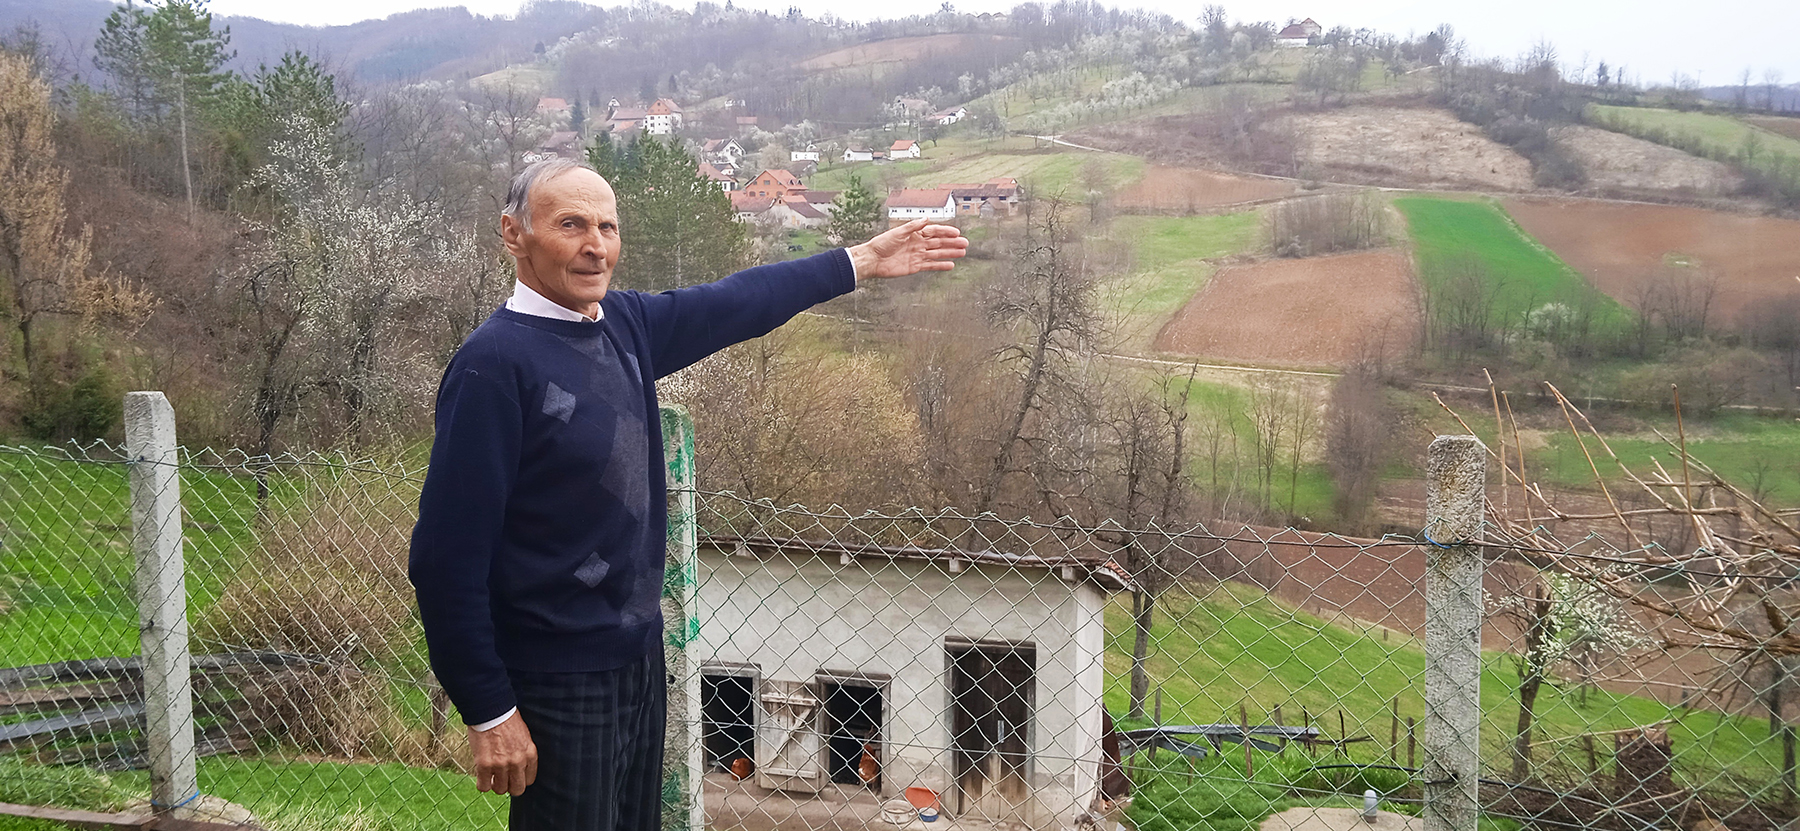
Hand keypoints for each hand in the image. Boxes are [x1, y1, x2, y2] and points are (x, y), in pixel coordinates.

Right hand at [468, 711, 536, 796]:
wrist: (490, 710)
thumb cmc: (506, 720)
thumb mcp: (524, 735)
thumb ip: (523, 752)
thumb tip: (519, 767)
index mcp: (530, 754)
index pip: (530, 780)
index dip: (520, 779)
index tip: (513, 776)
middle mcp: (518, 762)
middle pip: (517, 789)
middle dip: (509, 786)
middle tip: (502, 779)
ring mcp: (501, 765)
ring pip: (500, 790)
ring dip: (494, 784)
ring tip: (490, 775)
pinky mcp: (484, 765)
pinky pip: (483, 787)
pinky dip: (482, 784)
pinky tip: (481, 776)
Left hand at [848, 219, 968, 279]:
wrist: (872, 260)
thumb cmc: (881, 244)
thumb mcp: (898, 232)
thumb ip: (913, 226)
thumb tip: (926, 219)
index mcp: (914, 234)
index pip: (934, 231)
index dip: (946, 231)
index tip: (957, 233)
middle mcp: (918, 244)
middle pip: (939, 242)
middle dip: (952, 242)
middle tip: (964, 243)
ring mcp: (917, 255)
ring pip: (937, 254)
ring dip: (950, 253)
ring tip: (962, 253)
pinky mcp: (915, 266)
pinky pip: (931, 265)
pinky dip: (941, 265)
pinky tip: (950, 265)